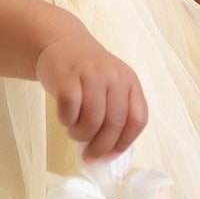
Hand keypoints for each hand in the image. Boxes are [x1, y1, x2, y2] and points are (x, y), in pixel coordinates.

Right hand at [36, 35, 147, 160]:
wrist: (61, 42)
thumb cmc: (87, 72)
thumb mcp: (110, 84)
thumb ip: (114, 110)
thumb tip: (109, 151)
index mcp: (130, 80)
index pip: (138, 118)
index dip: (126, 141)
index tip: (112, 155)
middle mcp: (114, 76)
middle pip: (114, 123)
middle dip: (101, 146)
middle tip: (89, 155)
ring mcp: (91, 74)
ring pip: (92, 120)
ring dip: (81, 135)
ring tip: (74, 133)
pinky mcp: (66, 77)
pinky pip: (70, 111)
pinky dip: (67, 122)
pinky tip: (66, 119)